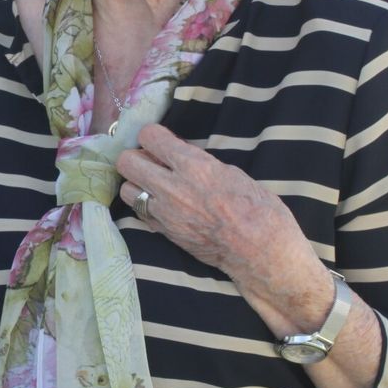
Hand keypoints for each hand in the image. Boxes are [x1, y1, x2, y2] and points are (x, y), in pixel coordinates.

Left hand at [115, 124, 322, 305]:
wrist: (261, 252)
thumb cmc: (258, 208)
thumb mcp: (231, 172)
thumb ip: (200, 163)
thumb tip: (181, 157)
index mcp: (193, 165)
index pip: (149, 136)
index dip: (153, 136)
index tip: (160, 140)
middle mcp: (172, 187)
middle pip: (127, 161)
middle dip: (137, 157)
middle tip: (152, 161)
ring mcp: (165, 213)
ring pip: (126, 189)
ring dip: (136, 184)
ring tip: (153, 185)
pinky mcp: (165, 233)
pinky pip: (140, 213)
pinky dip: (145, 206)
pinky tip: (161, 205)